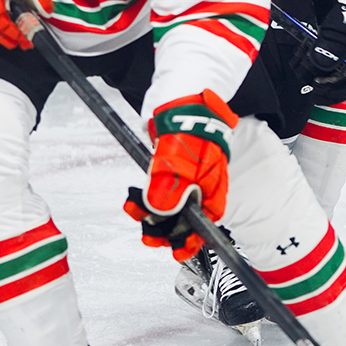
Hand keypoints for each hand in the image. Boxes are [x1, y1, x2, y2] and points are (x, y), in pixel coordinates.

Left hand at [122, 91, 235, 258]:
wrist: (180, 94)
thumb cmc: (189, 122)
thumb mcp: (178, 158)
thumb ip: (171, 186)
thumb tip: (162, 212)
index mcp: (212, 184)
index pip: (207, 221)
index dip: (192, 238)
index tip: (177, 251)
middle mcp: (201, 183)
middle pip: (186, 217)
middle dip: (166, 228)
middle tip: (147, 233)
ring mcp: (186, 174)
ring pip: (169, 205)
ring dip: (151, 214)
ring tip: (134, 211)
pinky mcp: (170, 166)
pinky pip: (158, 190)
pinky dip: (146, 198)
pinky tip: (134, 198)